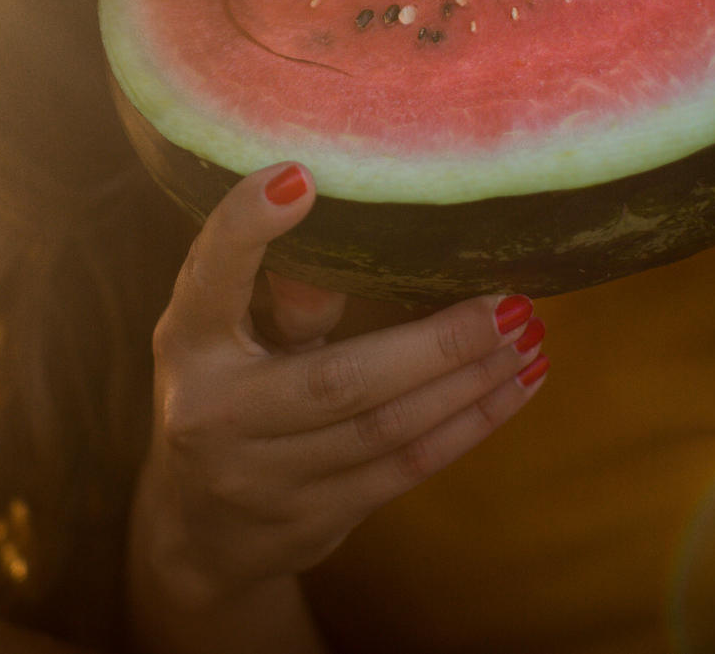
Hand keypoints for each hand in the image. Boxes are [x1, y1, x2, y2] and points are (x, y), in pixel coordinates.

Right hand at [130, 163, 548, 614]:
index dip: (246, 228)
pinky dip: (470, 425)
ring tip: (527, 337)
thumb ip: (281, 294)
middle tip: (509, 302)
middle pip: (337, 380)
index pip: (210, 278)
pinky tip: (516, 386)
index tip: (301, 179)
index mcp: (188, 344)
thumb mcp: (225, 338)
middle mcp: (215, 413)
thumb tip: (332, 212)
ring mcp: (263, 478)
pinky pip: (405, 468)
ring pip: (386, 429)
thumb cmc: (225, 396)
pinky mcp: (313, 521)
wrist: (201, 534)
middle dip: (437, 343)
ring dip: (469, 382)